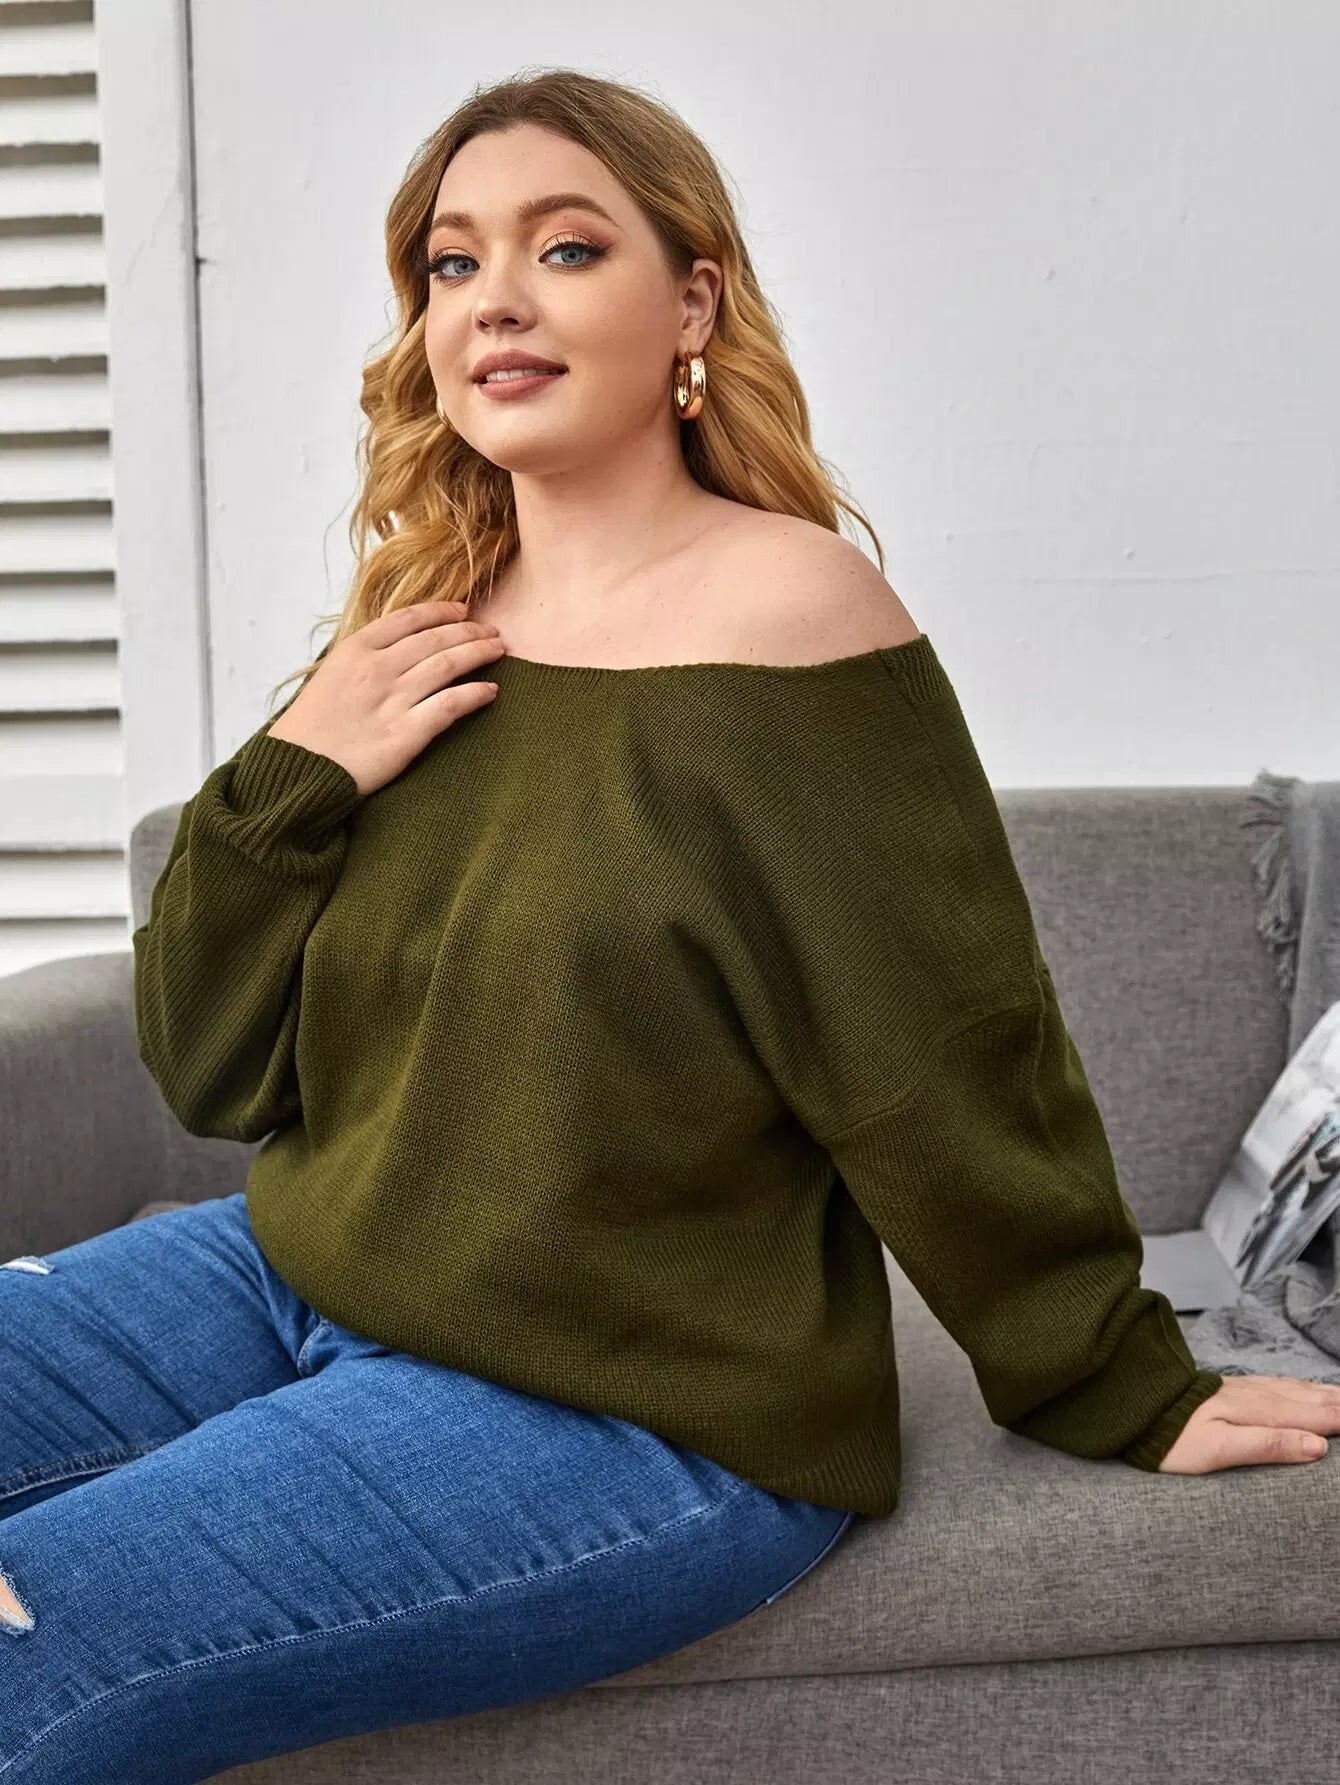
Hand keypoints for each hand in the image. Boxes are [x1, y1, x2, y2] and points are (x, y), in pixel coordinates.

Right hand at [266, 600, 506, 796]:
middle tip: (491, 631)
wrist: (298, 768)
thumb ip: (364, 657)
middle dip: (469, 630)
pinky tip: (491, 691)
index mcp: (356, 649)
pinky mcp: (405, 734)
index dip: (442, 611)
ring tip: (498, 650)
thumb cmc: (311, 725)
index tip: (462, 610)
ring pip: (448, 664)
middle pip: (436, 638)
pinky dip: (475, 694)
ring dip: (479, 652)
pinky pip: (450, 705)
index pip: (409, 618)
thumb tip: (399, 644)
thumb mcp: (330, 675)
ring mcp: (392, 700)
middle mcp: (376, 669)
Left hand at [1158, 1372, 1339, 1472]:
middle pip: (1311, 1400)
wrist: (1132, 1403)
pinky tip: (1305, 1388)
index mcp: (1259, 1412)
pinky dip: (1302, 1387)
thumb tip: (1317, 1446)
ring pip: (1297, 1390)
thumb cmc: (1173, 1437)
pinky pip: (1279, 1385)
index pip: (1316, 1417)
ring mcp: (1244, 1388)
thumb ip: (1268, 1445)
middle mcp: (1256, 1395)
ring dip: (1327, 1394)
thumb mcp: (1219, 1450)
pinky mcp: (1232, 1388)